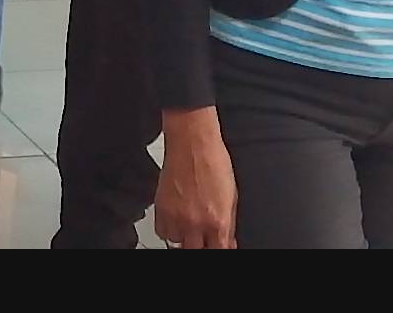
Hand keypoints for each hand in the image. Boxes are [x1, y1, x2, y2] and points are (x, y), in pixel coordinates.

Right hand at [155, 112, 238, 248]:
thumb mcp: (231, 196)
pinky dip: (169, 228)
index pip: (218, 251)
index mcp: (218, 221)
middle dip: (200, 245)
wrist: (192, 141)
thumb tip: (227, 239)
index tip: (217, 245)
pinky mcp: (160, 208)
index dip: (218, 249)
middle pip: (195, 251)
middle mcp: (195, 223)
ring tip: (189, 223)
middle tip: (202, 236)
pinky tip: (177, 217)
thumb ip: (228, 223)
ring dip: (184, 236)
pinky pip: (162, 231)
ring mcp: (176, 217)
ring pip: (177, 242)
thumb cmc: (213, 161)